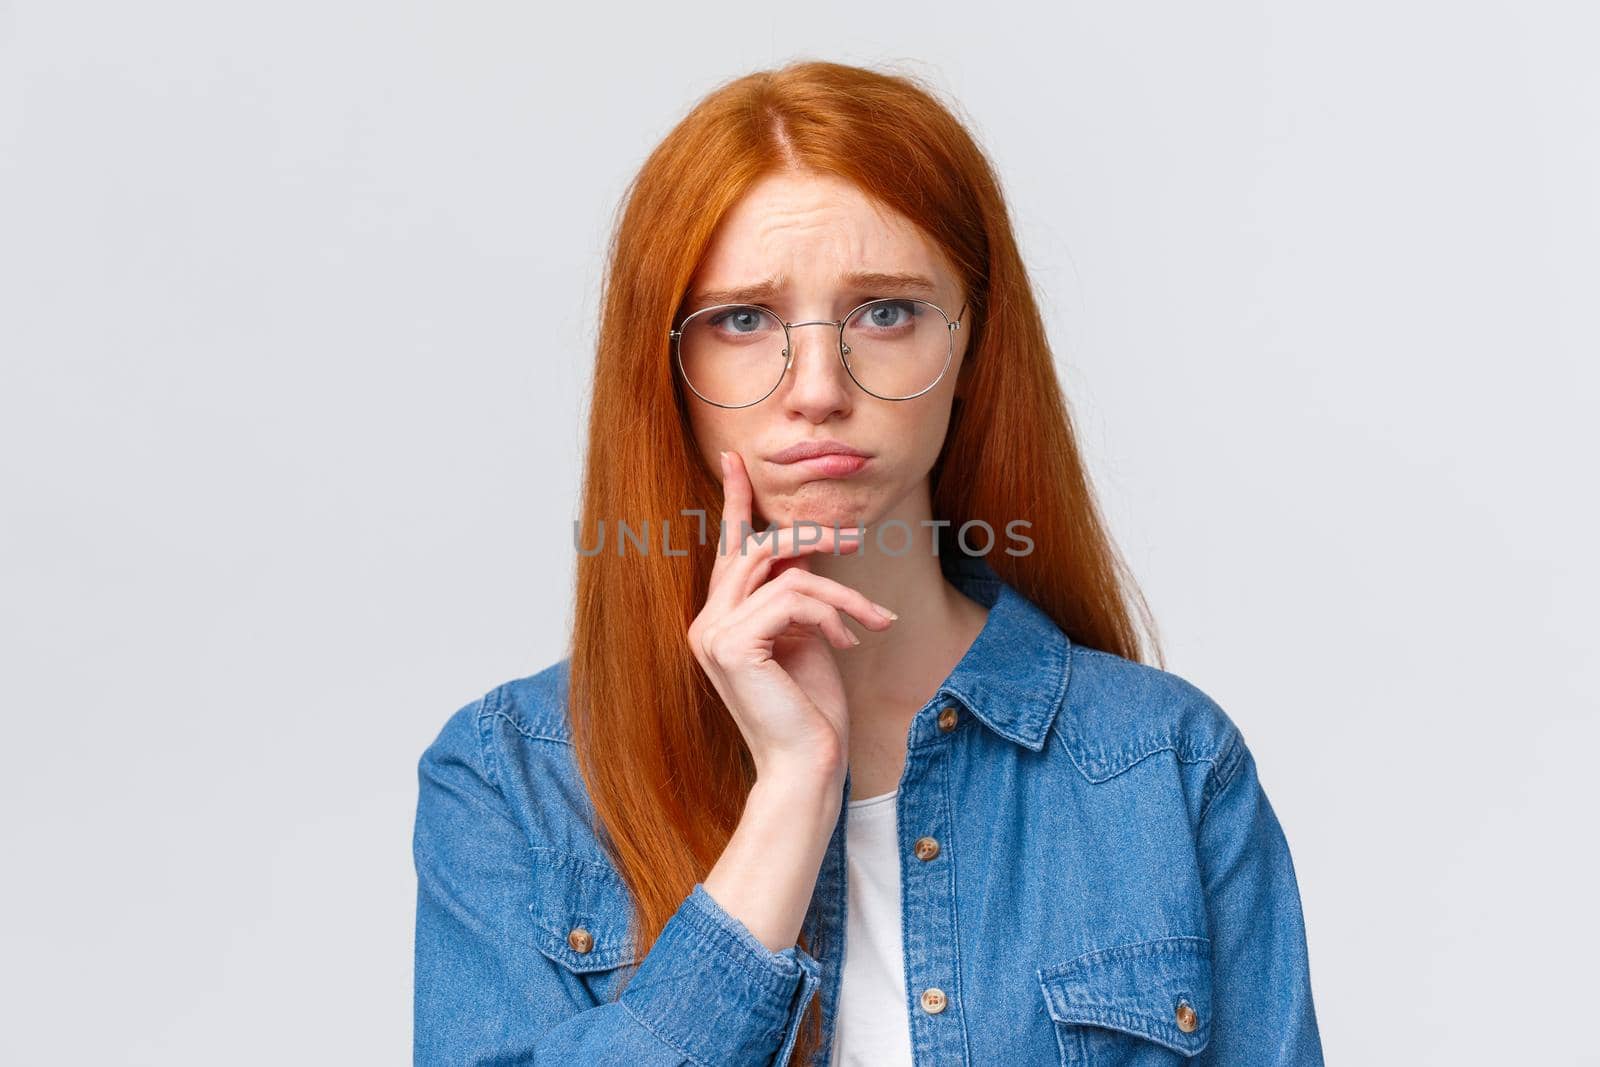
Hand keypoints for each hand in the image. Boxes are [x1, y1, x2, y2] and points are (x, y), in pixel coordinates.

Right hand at [686, 449, 897, 784]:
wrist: (807, 766)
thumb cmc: (810, 711)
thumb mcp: (806, 637)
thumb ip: (795, 594)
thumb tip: (807, 547)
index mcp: (719, 621)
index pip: (728, 551)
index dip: (734, 503)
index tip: (733, 460)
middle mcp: (706, 624)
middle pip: (756, 549)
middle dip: (811, 536)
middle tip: (857, 538)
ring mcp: (713, 634)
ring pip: (783, 571)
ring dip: (839, 590)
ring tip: (874, 617)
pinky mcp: (733, 645)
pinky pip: (793, 597)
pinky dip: (832, 613)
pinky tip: (850, 641)